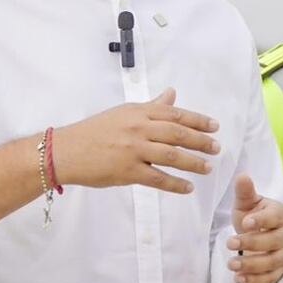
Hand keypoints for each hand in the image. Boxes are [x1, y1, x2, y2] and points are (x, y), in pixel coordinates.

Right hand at [54, 89, 219, 194]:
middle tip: (216, 148)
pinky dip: (175, 184)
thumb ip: (150, 106)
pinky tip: (187, 187)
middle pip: (178, 133)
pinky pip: (157, 178)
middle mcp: (138, 128)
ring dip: (193, 162)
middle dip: (201, 141)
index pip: (174, 114)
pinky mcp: (127, 171)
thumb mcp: (123, 113)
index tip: (214, 126)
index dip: (198, 120)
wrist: (65, 151)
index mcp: (138, 112)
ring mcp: (133, 150)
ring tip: (207, 168)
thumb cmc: (93, 132)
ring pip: (172, 155)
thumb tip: (171, 94)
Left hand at [228, 175, 282, 282]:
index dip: (261, 220)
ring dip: (251, 265)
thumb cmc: (253, 217)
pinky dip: (255, 280)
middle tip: (229, 243)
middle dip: (251, 243)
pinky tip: (238, 279)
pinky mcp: (278, 270)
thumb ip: (245, 193)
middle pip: (274, 242)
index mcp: (279, 214)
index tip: (244, 223)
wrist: (261, 237)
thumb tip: (242, 176)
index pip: (275, 217)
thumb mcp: (247, 204)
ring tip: (231, 264)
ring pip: (272, 262)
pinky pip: (270, 278)